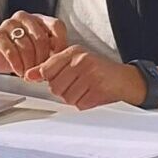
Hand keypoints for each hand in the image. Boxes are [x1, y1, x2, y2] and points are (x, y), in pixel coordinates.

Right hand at [0, 12, 67, 77]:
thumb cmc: (18, 53)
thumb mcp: (38, 51)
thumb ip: (51, 50)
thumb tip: (66, 60)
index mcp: (38, 19)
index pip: (57, 25)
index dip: (60, 43)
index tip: (58, 59)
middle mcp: (24, 18)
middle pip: (41, 38)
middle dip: (43, 60)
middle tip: (42, 72)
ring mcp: (9, 24)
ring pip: (26, 46)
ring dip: (30, 65)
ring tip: (29, 74)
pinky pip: (11, 51)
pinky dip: (17, 65)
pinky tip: (19, 71)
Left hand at [24, 46, 146, 109]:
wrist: (128, 80)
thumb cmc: (100, 72)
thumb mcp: (77, 63)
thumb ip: (53, 67)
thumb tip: (29, 75)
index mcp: (75, 52)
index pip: (48, 67)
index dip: (43, 77)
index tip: (40, 79)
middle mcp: (82, 61)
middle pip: (55, 86)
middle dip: (63, 91)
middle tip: (77, 86)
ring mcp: (91, 75)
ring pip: (67, 97)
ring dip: (75, 100)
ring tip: (86, 91)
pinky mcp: (98, 90)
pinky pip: (80, 105)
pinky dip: (85, 105)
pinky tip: (93, 97)